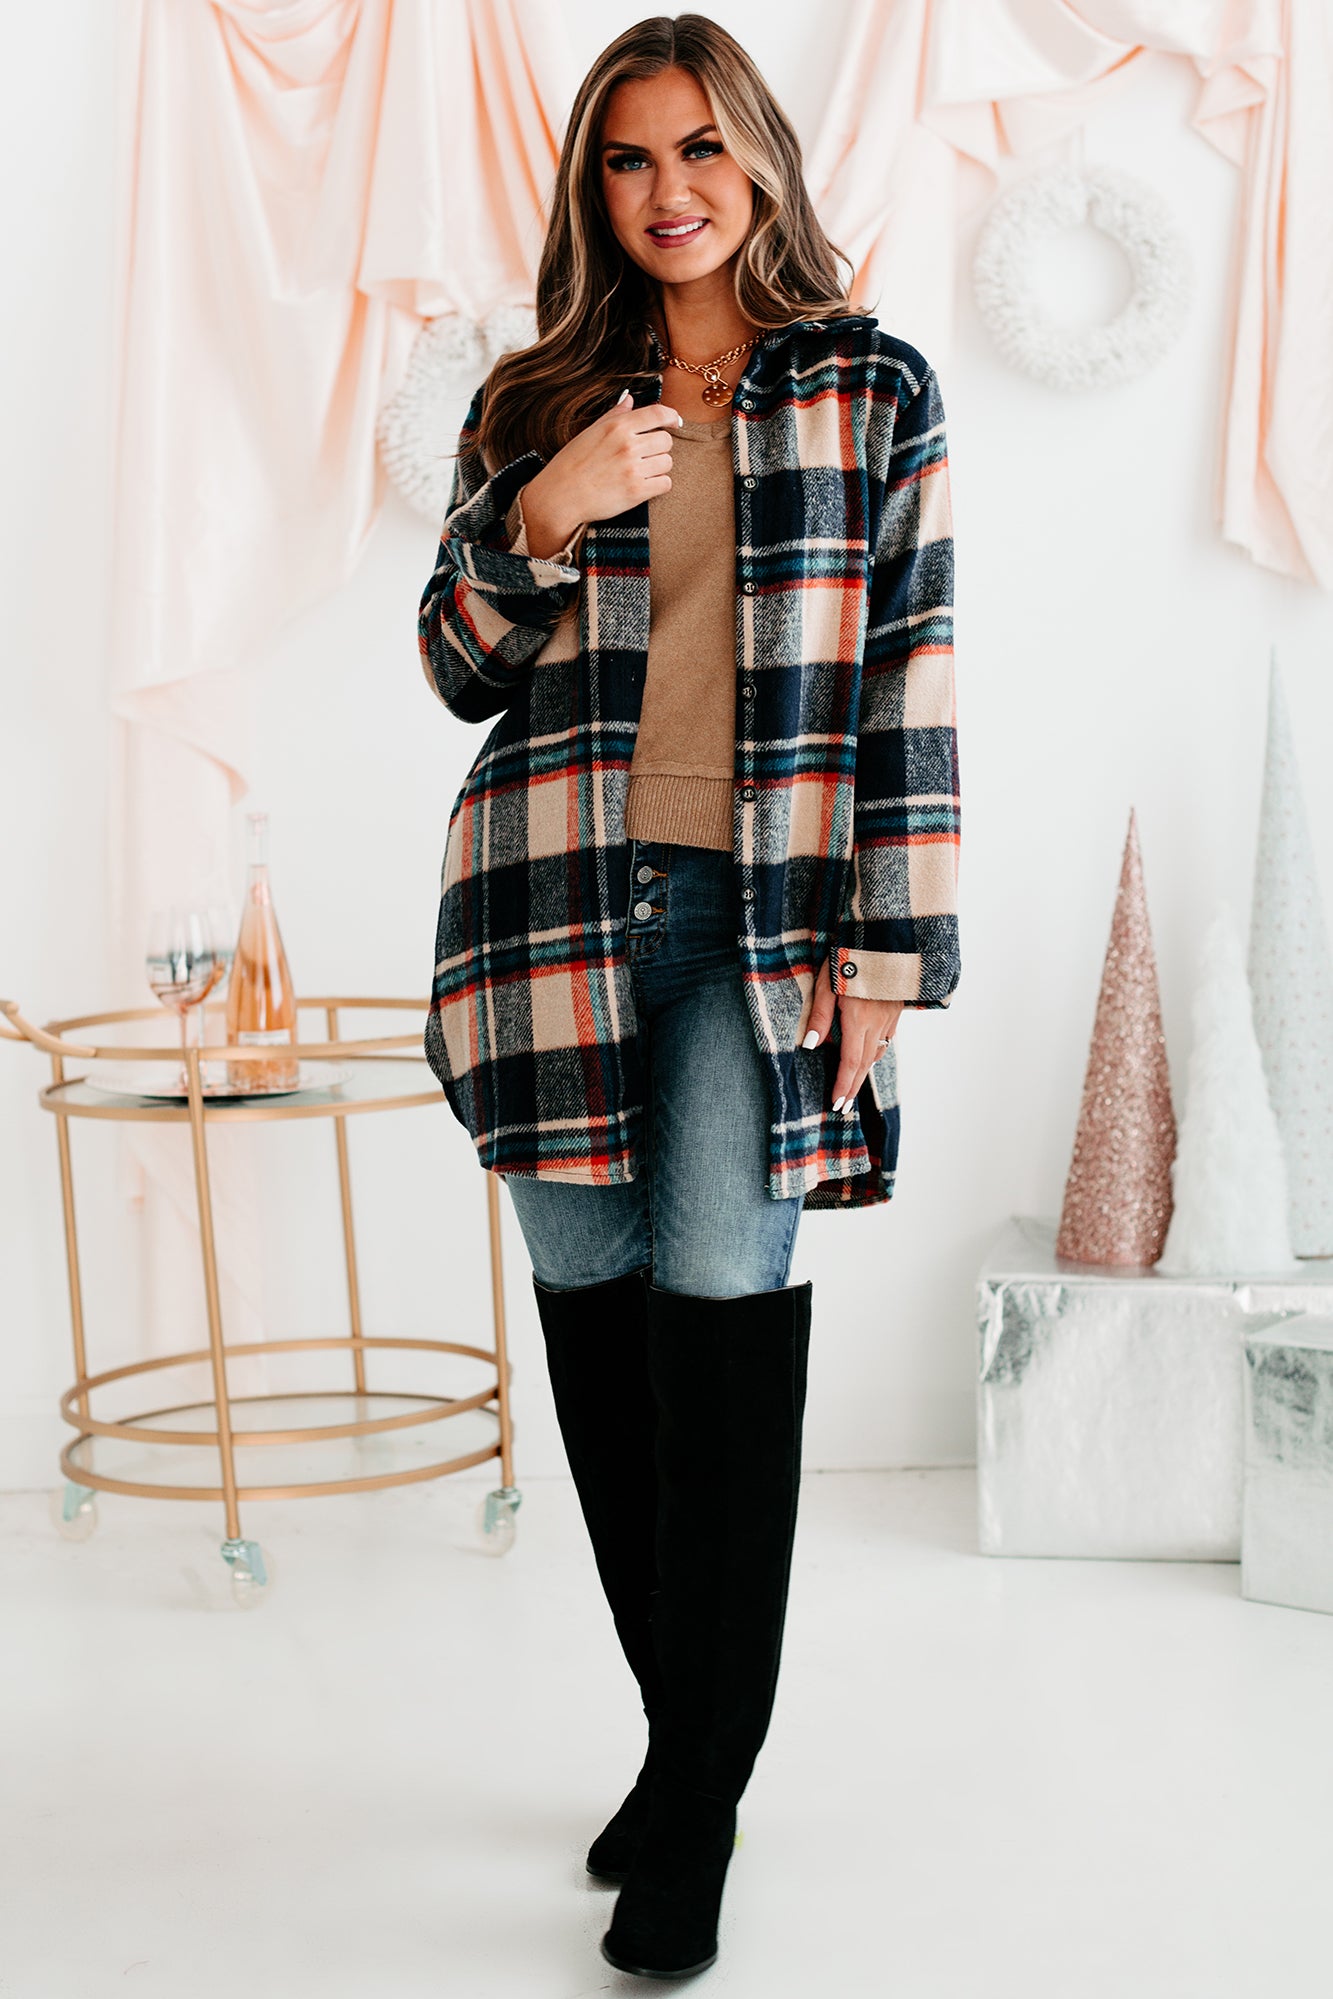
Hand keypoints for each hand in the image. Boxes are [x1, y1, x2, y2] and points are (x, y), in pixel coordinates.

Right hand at [519, 390, 682, 552]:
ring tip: (641, 472)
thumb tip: (629, 398)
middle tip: (645, 455)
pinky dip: (658, 485)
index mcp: (617, 427)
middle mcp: (627, 445)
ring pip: (667, 462)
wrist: (560, 497)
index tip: (674, 422)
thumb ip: (614, 415)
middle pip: (666, 440)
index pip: (657, 413)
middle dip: (659, 447)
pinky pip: (665, 484)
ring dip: (658, 467)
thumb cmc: (571, 464)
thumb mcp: (590, 432)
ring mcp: (633, 469)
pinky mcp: (636, 492)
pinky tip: (644, 485)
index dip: (671, 416)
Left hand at [800, 953, 903, 1112]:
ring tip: (854, 1083)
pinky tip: (872, 1051)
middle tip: (844, 1105)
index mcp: (858, 1020)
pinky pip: (887, 1037)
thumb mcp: (828, 983)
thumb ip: (820, 1015)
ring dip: (865, 1070)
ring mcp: (890, 1016)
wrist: (886, 938)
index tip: (837, 1103)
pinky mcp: (897, 1008)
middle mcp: (877, 1023)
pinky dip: (877, 1050)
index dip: (843, 1085)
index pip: (849, 1062)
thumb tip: (811, 1045)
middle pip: (864, 1063)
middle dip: (853, 1086)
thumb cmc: (851, 956)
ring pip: (878, 1051)